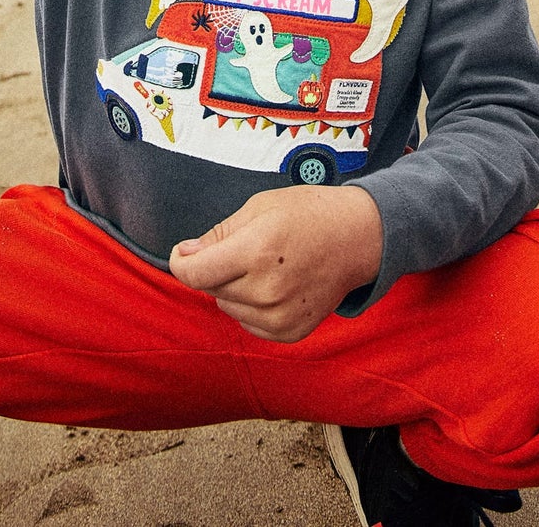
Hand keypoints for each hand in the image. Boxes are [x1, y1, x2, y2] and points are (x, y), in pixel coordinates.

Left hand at [169, 185, 382, 342]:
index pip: (194, 274)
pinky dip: (251, 307)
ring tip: (264, 266)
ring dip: (233, 288)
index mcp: (256, 251)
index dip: (181, 262)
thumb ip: (219, 233)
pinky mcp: (291, 332)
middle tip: (245, 248)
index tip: (184, 253)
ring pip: (228, 307)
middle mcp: (266, 290)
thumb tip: (186, 254)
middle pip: (211, 288)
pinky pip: (248, 324)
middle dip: (215, 267)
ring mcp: (280, 316)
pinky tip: (274, 285)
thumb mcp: (260, 206)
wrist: (357, 238)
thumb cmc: (309, 214)